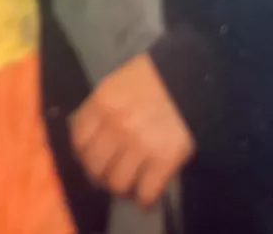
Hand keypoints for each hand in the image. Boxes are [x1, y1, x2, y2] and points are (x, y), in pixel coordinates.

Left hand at [69, 52, 194, 208]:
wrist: (193, 76)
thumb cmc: (156, 75)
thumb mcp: (119, 82)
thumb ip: (103, 106)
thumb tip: (91, 131)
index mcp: (102, 103)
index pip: (79, 140)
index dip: (83, 155)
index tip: (90, 159)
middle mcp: (116, 126)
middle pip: (94, 166)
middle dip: (100, 175)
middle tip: (110, 175)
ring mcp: (140, 145)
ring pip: (117, 183)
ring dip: (122, 188)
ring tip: (129, 185)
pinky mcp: (165, 159)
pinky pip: (146, 191)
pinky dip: (145, 198)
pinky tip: (146, 195)